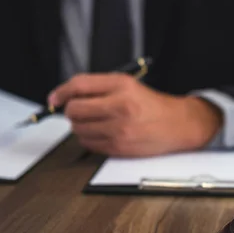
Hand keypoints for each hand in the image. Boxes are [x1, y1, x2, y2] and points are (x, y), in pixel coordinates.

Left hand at [48, 73, 222, 156]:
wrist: (178, 125)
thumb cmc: (152, 105)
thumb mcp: (128, 85)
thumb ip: (98, 87)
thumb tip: (65, 96)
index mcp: (122, 86)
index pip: (79, 85)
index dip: (61, 91)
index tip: (55, 98)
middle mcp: (121, 106)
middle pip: (74, 110)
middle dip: (72, 111)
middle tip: (80, 110)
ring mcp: (119, 129)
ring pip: (78, 129)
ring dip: (80, 126)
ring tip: (96, 122)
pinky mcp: (119, 147)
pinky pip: (88, 144)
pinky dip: (89, 139)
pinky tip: (102, 133)